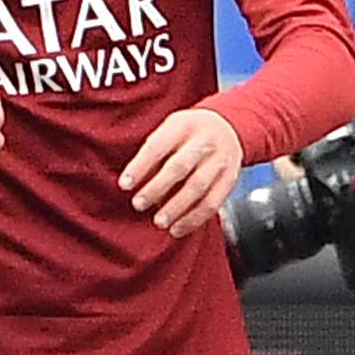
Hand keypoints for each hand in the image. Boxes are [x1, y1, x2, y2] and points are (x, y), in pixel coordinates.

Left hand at [122, 104, 243, 236]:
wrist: (227, 127)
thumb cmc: (186, 134)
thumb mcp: (168, 130)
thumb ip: (152, 153)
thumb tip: (133, 183)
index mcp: (183, 126)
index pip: (158, 147)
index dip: (140, 167)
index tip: (124, 185)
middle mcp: (205, 141)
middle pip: (180, 167)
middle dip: (157, 188)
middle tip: (138, 204)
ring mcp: (221, 160)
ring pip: (198, 186)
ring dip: (176, 208)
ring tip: (159, 222)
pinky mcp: (230, 179)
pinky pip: (213, 202)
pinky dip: (194, 219)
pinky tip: (178, 229)